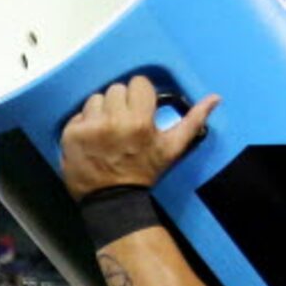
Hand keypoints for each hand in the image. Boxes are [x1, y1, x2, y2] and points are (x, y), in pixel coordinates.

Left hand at [59, 76, 220, 200]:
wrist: (114, 201)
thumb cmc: (144, 173)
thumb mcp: (171, 149)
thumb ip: (193, 121)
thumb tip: (215, 98)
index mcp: (139, 121)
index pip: (138, 84)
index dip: (139, 98)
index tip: (139, 113)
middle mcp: (113, 121)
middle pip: (116, 89)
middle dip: (120, 105)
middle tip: (122, 127)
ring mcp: (89, 128)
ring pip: (96, 99)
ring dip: (101, 112)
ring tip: (106, 133)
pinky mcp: (71, 135)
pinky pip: (78, 115)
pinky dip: (84, 125)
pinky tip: (92, 141)